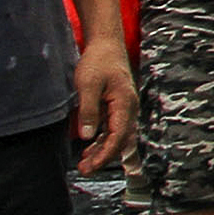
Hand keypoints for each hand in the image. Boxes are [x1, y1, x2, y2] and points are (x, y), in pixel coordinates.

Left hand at [70, 33, 135, 174]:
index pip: (118, 137)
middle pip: (120, 141)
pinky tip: (90, 147)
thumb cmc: (98, 61)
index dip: (105, 155)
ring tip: (85, 163)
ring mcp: (124, 108)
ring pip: (117, 136)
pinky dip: (103, 140)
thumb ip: (89, 111)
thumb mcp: (88, 84)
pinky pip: (113, 129)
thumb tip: (87, 136)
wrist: (106, 44)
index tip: (91, 167)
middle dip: (103, 157)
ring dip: (102, 151)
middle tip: (84, 169)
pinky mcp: (117, 106)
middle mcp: (129, 109)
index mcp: (125, 104)